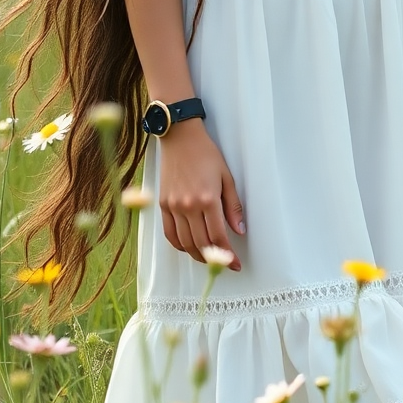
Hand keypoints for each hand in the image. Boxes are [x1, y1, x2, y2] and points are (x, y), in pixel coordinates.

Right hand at [158, 121, 245, 269]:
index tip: (235, 263)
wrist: (180, 138)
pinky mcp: (163, 204)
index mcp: (208, 199)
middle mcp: (189, 206)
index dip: (228, 255)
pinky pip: (169, 234)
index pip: (219, 236)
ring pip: (185, 242)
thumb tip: (239, 230)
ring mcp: (173, 206)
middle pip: (202, 243)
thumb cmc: (206, 154)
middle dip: (215, 259)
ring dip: (198, 255)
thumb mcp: (227, 177)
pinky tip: (189, 247)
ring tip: (208, 258)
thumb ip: (233, 206)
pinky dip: (179, 245)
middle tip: (224, 264)